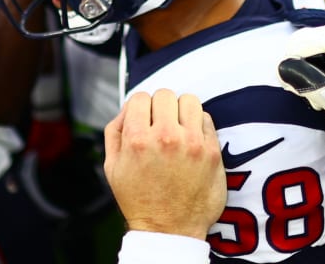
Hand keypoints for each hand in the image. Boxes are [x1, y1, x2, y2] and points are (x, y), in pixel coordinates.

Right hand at [104, 90, 224, 239]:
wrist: (169, 230)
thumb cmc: (139, 199)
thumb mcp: (112, 167)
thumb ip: (115, 131)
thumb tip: (128, 108)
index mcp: (137, 139)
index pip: (140, 97)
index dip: (140, 108)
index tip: (144, 120)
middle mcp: (165, 137)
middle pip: (165, 95)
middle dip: (160, 107)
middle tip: (160, 125)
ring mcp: (192, 143)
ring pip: (189, 100)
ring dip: (181, 110)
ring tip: (178, 127)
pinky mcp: (212, 151)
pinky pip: (206, 118)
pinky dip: (198, 124)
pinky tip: (191, 140)